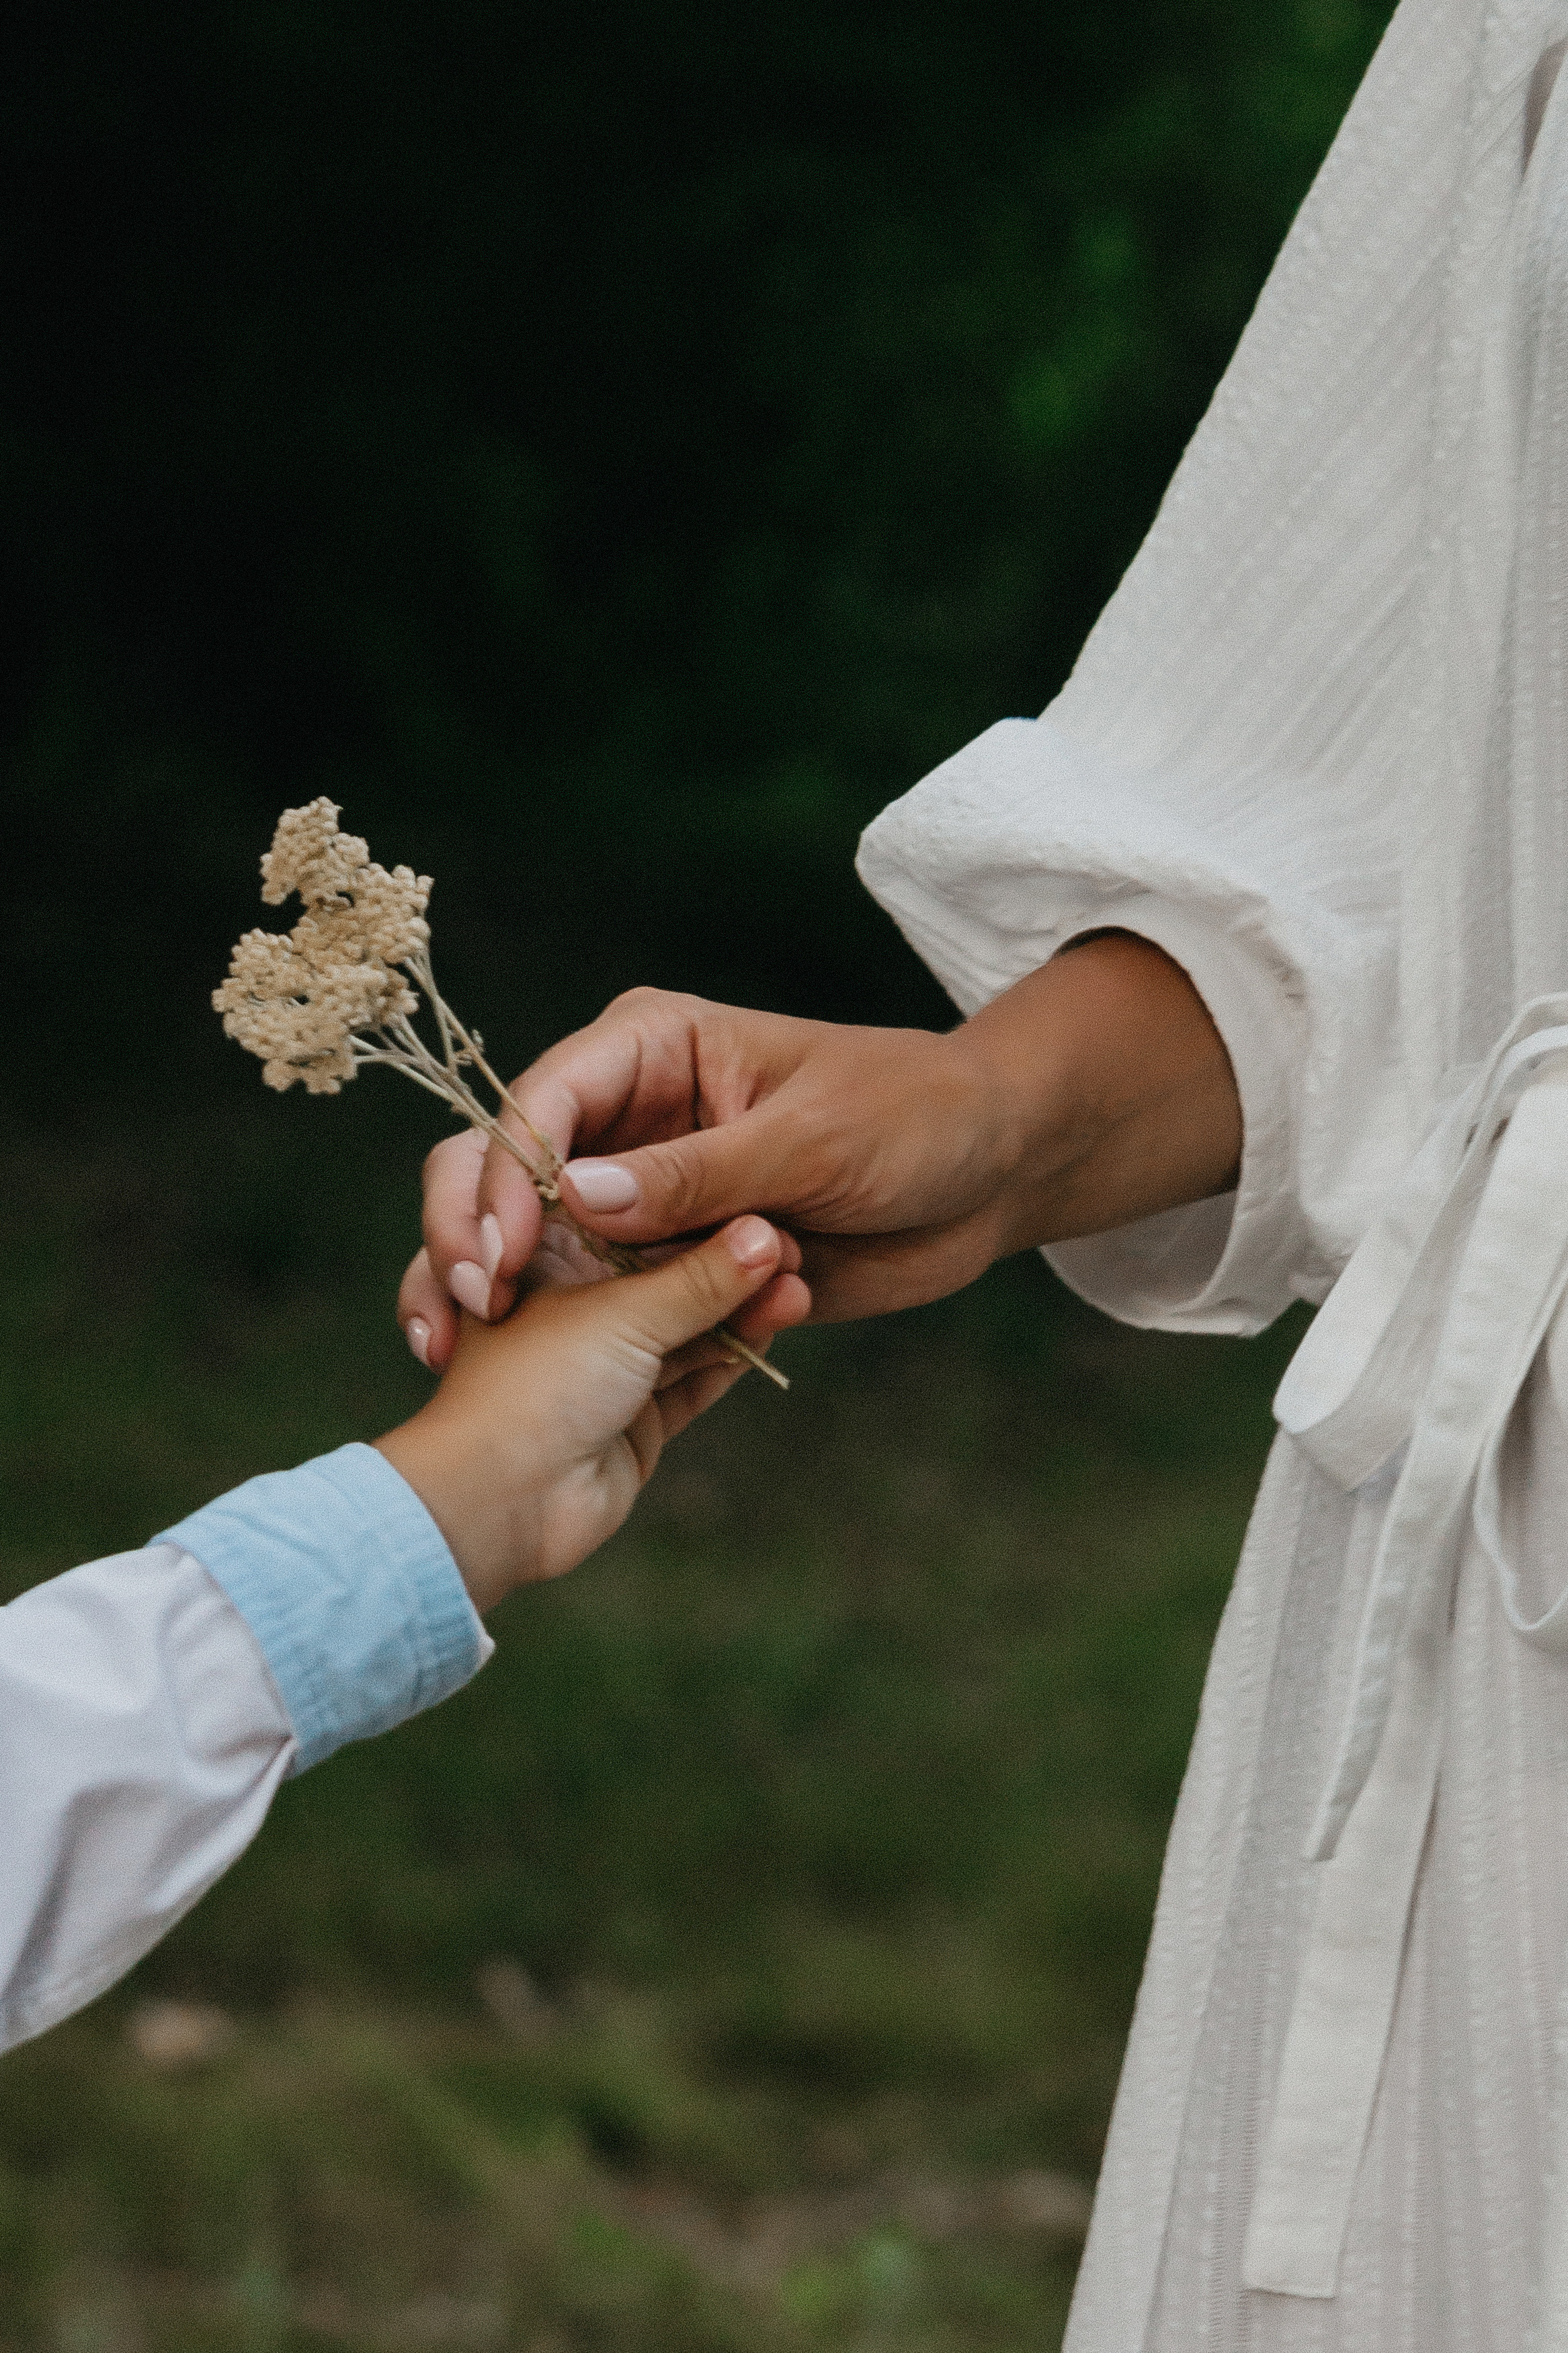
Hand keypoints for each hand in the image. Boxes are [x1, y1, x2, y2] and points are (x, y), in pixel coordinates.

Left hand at [377, 1217, 800, 1612]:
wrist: (500, 1505)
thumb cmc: (532, 1387)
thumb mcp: (623, 1314)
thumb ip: (700, 1276)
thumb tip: (766, 1237)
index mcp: (542, 1254)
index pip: (621, 1208)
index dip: (684, 1198)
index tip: (746, 1186)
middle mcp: (571, 1302)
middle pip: (661, 1266)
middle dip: (724, 1255)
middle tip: (789, 1239)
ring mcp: (603, 1362)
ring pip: (684, 1322)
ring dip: (738, 1304)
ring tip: (799, 1282)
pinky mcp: (632, 1416)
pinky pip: (693, 1375)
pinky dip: (732, 1353)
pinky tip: (778, 1320)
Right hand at [399, 935, 1241, 1366]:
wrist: (988, 1174)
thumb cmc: (913, 1118)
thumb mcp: (811, 1139)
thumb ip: (697, 1172)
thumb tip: (575, 1195)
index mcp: (648, 1047)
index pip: (542, 1103)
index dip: (505, 1177)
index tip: (498, 1257)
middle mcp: (629, 1117)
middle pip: (513, 1173)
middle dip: (482, 1239)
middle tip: (472, 1315)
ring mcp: (646, 1192)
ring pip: (548, 1247)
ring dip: (534, 1302)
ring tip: (478, 1357)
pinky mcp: (674, 1258)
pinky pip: (618, 1302)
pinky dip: (611, 1340)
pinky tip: (587, 1384)